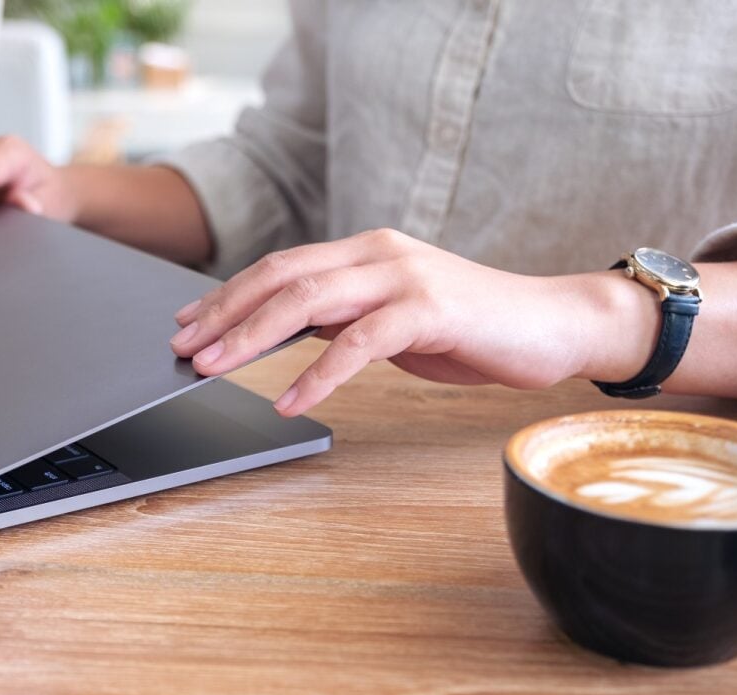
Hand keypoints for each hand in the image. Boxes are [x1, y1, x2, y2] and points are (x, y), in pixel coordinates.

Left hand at [169, 228, 657, 415]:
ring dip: (252, 337)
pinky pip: (358, 342)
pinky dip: (318, 374)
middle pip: (281, 277)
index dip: (228, 294)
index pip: (280, 266)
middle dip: (224, 313)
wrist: (553, 325)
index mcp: (365, 251)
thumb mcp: (392, 318)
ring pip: (309, 299)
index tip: (187, 322)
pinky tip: (288, 401)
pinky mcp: (430, 309)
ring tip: (214, 368)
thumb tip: (283, 328)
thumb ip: (343, 315)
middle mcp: (378, 253)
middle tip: (183, 347)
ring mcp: (404, 276)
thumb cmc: (470, 327)